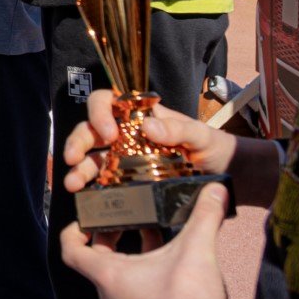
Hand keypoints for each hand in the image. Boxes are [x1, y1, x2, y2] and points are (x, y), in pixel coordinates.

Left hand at [59, 184, 234, 298]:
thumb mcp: (197, 248)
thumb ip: (205, 214)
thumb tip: (217, 188)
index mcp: (109, 278)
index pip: (71, 252)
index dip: (72, 231)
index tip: (84, 218)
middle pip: (96, 263)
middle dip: (110, 239)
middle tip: (127, 221)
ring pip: (118, 280)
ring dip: (132, 257)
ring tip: (155, 238)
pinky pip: (134, 298)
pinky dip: (144, 278)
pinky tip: (170, 267)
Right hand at [63, 90, 236, 194]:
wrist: (226, 176)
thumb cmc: (213, 147)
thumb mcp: (201, 135)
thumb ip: (178, 128)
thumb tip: (148, 126)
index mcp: (139, 116)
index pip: (108, 102)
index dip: (100, 112)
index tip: (109, 133)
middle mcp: (125, 135)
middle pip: (91, 130)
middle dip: (78, 141)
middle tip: (73, 158)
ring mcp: (123, 159)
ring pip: (91, 157)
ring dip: (78, 168)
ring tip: (73, 183)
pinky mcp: (126, 182)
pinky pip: (103, 182)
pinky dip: (91, 188)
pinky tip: (86, 196)